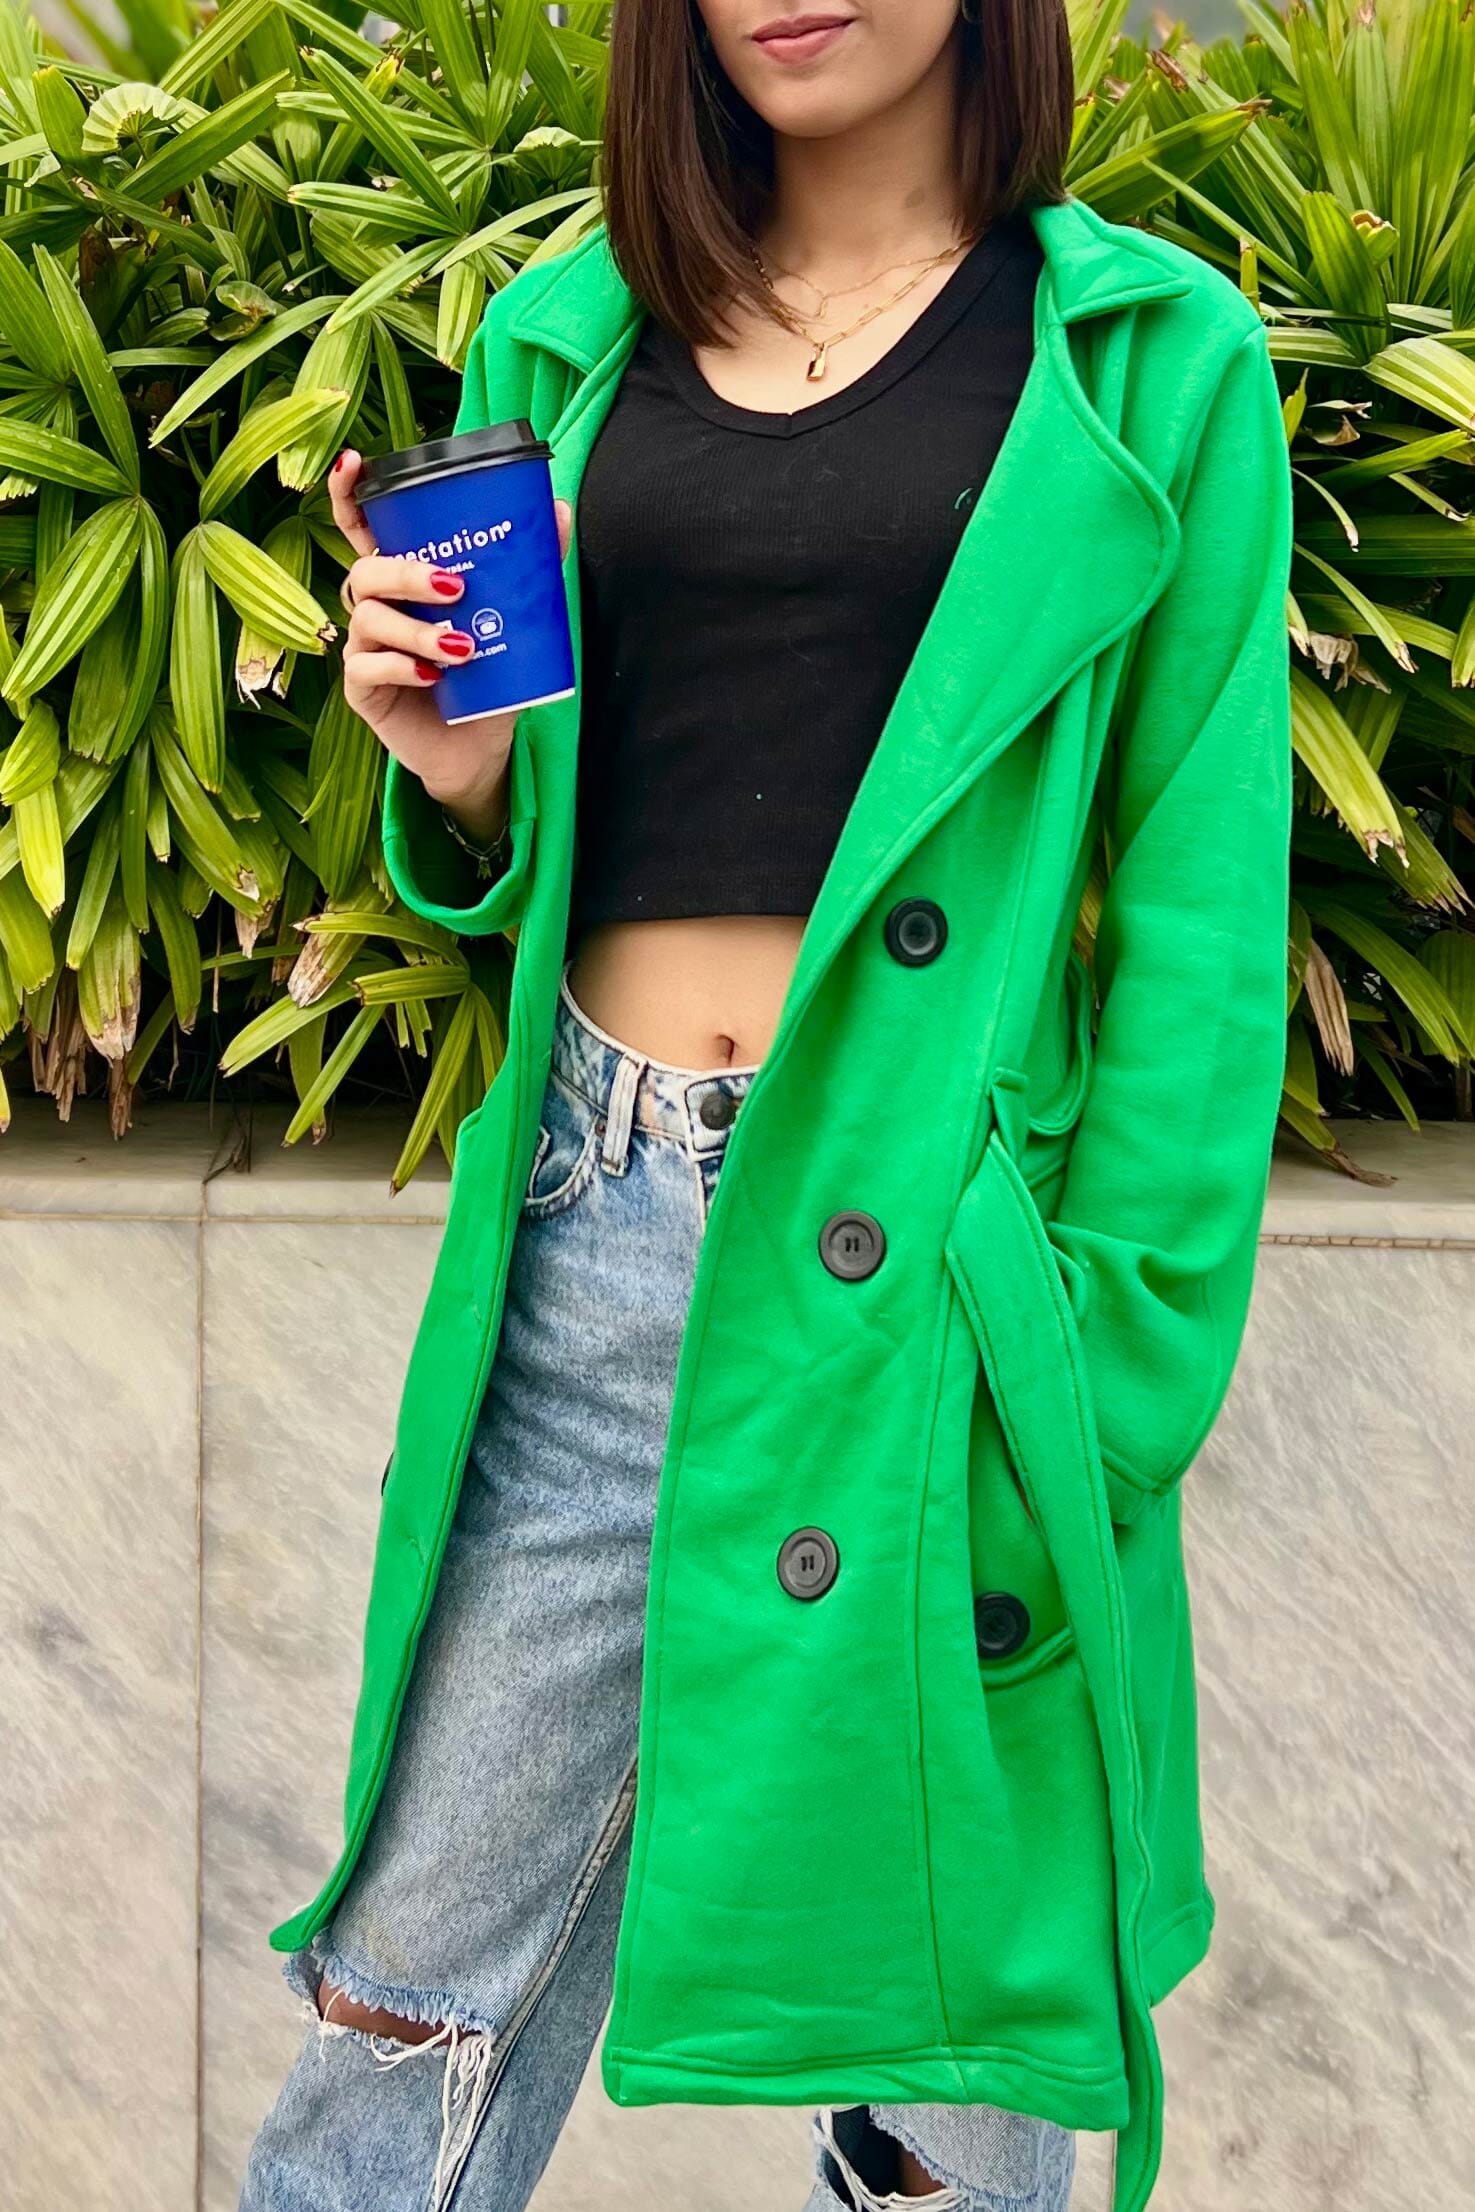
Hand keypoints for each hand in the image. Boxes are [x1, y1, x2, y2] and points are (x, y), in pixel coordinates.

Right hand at [329, 448, 572, 824]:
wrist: (481, 749)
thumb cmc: (491, 678)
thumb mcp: (516, 621)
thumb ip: (531, 567)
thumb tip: (559, 510)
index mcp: (403, 580)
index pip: (363, 528)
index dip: (348, 493)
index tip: (352, 461)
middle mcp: (376, 607)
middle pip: (366, 570)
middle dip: (406, 572)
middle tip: (455, 585)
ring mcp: (364, 647)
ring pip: (368, 617)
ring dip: (417, 628)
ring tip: (462, 645)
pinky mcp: (361, 689)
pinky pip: (366, 666)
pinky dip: (401, 666)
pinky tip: (433, 676)